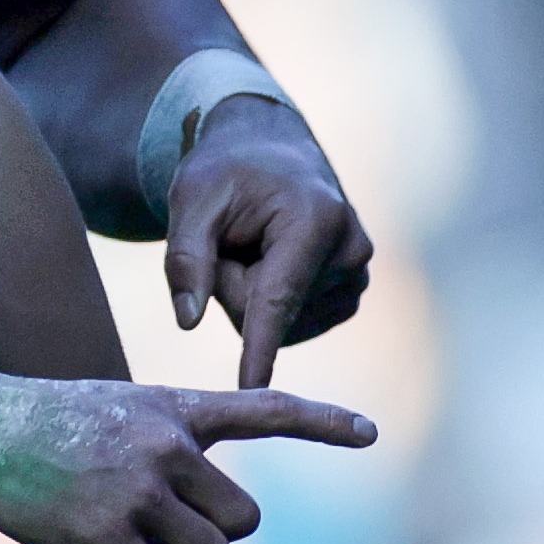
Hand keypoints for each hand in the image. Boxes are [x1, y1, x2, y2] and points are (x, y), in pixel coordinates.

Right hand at [0, 375, 373, 543]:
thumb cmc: (43, 424)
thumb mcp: (117, 411)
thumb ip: (167, 447)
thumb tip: (201, 515)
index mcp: (174, 410)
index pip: (265, 410)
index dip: (324, 425)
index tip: (371, 434)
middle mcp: (168, 447)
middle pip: (243, 521)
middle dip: (211, 537)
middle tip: (162, 532)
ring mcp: (140, 489)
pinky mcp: (109, 531)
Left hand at [164, 96, 373, 385]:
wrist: (269, 152)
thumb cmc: (226, 172)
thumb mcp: (191, 200)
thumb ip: (185, 259)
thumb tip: (187, 322)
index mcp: (315, 219)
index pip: (277, 299)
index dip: (259, 347)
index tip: (252, 390)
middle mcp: (350, 250)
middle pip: (267, 312)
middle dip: (234, 284)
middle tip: (233, 235)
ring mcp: (358, 276)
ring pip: (282, 324)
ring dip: (253, 292)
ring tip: (256, 242)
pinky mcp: (352, 294)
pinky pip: (295, 325)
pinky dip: (273, 301)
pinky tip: (274, 260)